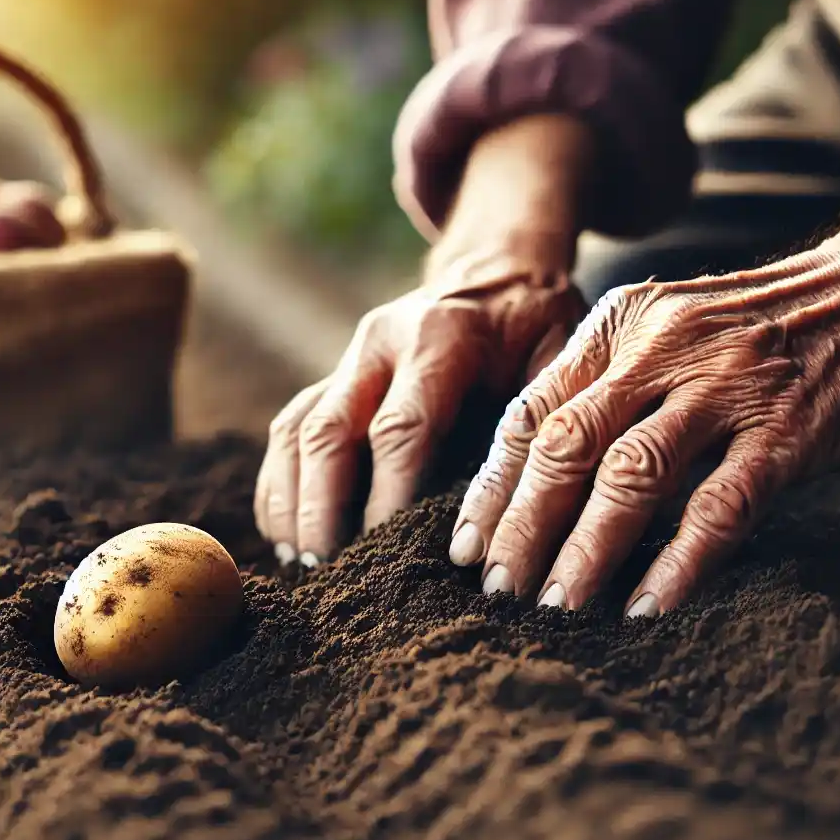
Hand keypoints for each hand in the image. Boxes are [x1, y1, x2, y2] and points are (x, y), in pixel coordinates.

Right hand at [255, 272, 584, 565]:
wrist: (500, 269)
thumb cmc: (538, 326)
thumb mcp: (559, 355)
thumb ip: (537, 421)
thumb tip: (519, 513)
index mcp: (442, 338)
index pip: (401, 428)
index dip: (387, 498)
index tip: (385, 555)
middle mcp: (381, 342)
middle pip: (328, 432)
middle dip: (321, 508)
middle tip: (327, 570)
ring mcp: (349, 357)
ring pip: (296, 431)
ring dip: (291, 500)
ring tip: (304, 562)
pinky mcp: (334, 375)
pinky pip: (289, 429)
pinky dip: (280, 483)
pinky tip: (286, 533)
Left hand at [447, 245, 839, 615]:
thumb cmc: (771, 330)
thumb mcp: (673, 329)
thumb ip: (611, 384)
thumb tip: (542, 479)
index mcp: (621, 323)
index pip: (531, 410)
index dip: (492, 485)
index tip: (464, 548)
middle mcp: (662, 347)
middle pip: (566, 446)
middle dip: (522, 526)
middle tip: (497, 592)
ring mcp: (725, 387)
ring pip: (630, 476)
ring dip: (585, 550)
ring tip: (558, 607)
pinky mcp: (786, 429)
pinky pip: (719, 505)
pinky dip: (679, 562)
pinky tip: (648, 608)